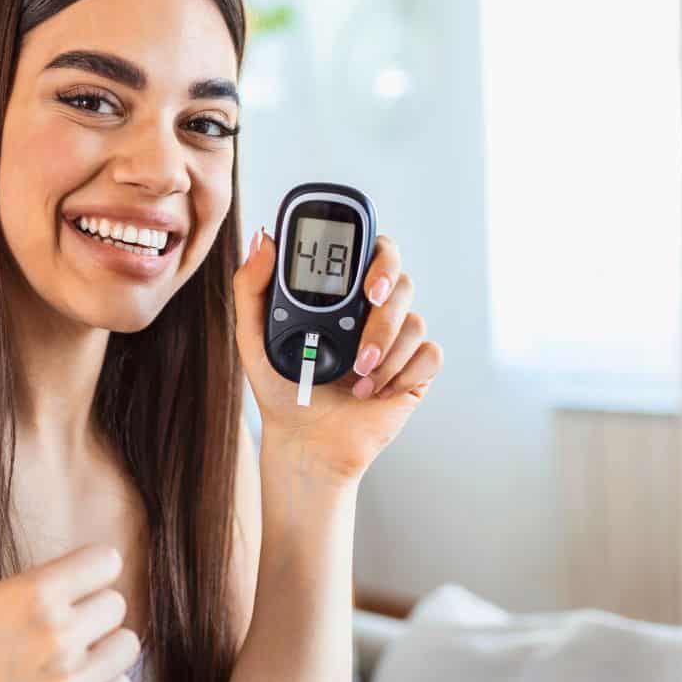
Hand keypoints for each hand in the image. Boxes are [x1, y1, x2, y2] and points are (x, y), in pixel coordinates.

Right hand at [0, 475, 138, 681]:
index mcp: (33, 597)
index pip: (106, 562)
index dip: (86, 570)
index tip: (68, 582)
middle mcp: (58, 640)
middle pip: (116, 603)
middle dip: (89, 609)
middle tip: (55, 624)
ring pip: (127, 645)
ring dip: (101, 648)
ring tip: (64, 654)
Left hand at [231, 227, 442, 479]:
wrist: (306, 442)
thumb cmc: (281, 389)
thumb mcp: (254, 337)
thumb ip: (251, 286)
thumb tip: (263, 239)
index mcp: (340, 294)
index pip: (369, 251)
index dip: (377, 254)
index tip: (364, 279)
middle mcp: (372, 311)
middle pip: (400, 278)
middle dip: (388, 296)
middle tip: (371, 306)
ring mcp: (396, 340)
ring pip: (414, 320)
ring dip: (386, 349)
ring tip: (357, 376)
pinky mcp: (414, 371)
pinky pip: (429, 355)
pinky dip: (404, 373)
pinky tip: (375, 391)